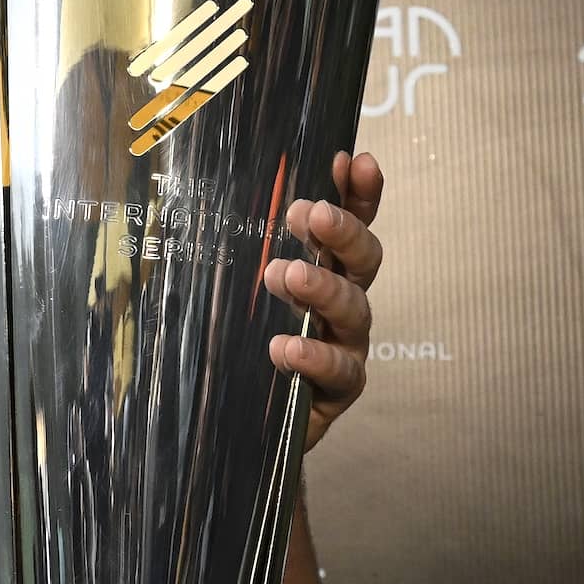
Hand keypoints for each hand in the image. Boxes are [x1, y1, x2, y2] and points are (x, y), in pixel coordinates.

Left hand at [264, 149, 385, 450]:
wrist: (238, 422)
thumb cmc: (240, 344)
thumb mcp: (236, 292)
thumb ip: (241, 253)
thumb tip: (219, 196)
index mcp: (325, 270)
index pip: (352, 224)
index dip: (359, 194)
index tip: (352, 162)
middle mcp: (343, 304)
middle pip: (363, 261)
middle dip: (342, 232)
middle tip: (308, 214)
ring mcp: (346, 346)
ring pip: (355, 310)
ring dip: (323, 288)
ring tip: (285, 275)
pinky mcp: (336, 391)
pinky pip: (339, 371)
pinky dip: (313, 355)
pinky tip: (285, 347)